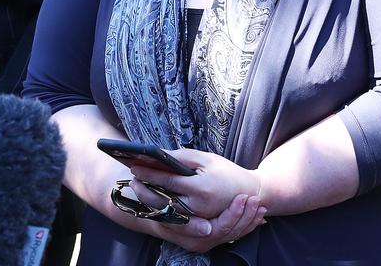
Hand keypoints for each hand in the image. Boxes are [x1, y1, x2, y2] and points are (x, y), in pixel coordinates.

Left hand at [128, 149, 262, 217]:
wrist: (249, 192)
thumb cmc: (227, 173)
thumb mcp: (207, 159)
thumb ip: (183, 157)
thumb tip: (159, 153)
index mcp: (202, 189)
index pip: (168, 182)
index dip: (150, 173)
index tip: (134, 165)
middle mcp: (198, 208)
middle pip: (161, 201)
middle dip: (143, 190)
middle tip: (132, 178)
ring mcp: (197, 220)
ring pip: (164, 213)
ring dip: (148, 201)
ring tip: (137, 187)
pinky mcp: (197, 228)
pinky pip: (172, 220)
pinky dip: (158, 210)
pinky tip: (149, 199)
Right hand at [149, 193, 265, 252]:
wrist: (152, 214)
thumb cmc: (159, 204)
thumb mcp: (165, 208)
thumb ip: (183, 220)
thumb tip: (208, 231)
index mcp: (193, 235)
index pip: (220, 228)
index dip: (234, 214)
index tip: (243, 198)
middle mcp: (201, 242)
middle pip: (231, 232)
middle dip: (246, 215)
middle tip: (255, 199)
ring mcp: (206, 242)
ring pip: (235, 234)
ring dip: (249, 219)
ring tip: (260, 205)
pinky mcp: (212, 238)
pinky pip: (234, 234)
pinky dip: (247, 224)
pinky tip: (257, 215)